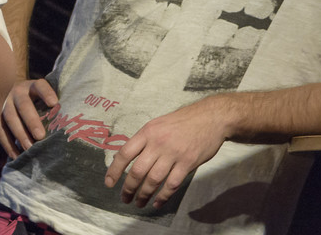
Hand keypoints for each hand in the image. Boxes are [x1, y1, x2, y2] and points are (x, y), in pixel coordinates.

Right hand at [0, 78, 58, 157]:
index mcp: (31, 86)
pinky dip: (7, 144)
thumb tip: (66, 127)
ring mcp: (4, 102)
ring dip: (20, 134)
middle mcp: (17, 91)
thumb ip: (50, 108)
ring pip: (10, 118)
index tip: (54, 103)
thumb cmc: (35, 101)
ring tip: (29, 149)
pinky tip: (16, 156)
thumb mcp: (41, 98)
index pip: (40, 86)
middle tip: (40, 136)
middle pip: (24, 105)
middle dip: (32, 121)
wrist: (10, 92)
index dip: (46, 93)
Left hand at [104, 100, 226, 208]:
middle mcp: (158, 143)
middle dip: (128, 188)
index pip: (125, 153)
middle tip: (125, 198)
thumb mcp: (158, 124)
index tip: (109, 183)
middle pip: (137, 170)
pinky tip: (157, 202)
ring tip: (139, 203)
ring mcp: (173, 154)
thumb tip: (129, 157)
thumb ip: (145, 140)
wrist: (210, 118)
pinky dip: (163, 196)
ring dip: (144, 194)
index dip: (114, 170)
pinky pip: (172, 184)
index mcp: (147, 132)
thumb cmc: (183, 121)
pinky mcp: (188, 163)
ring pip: (153, 180)